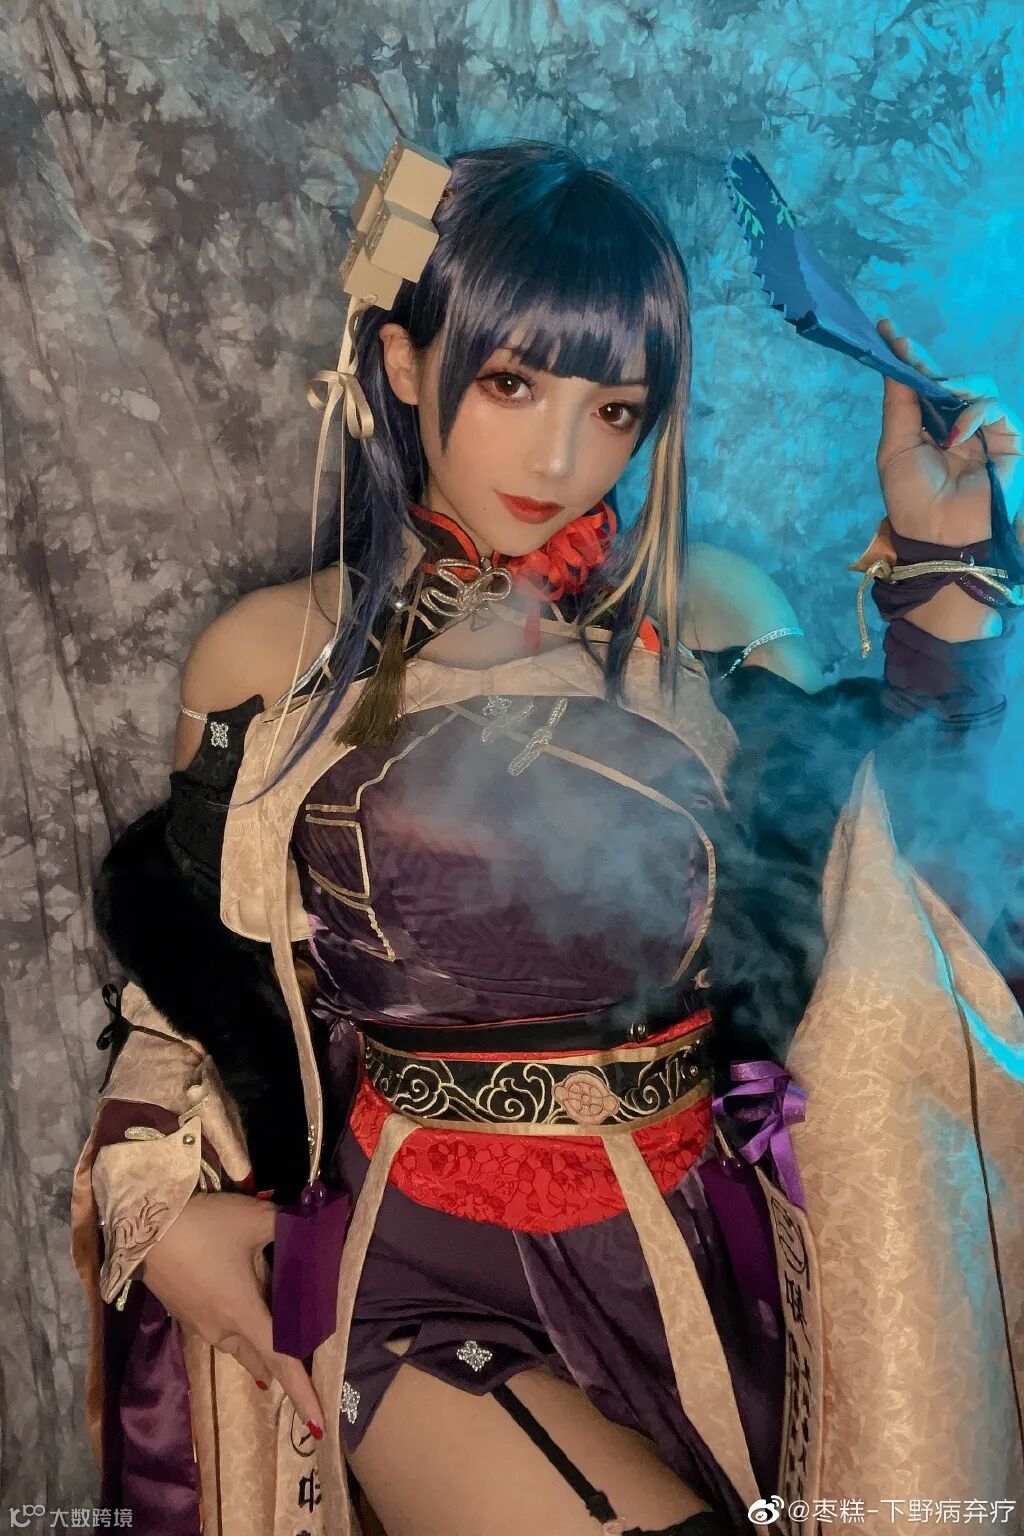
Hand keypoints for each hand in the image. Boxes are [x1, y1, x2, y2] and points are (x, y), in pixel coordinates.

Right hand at [140, 1191, 324, 1435]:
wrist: (143, 1225)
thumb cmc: (204, 1226)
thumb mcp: (255, 1220)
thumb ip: (291, 1228)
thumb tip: (313, 1230)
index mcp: (242, 1314)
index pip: (281, 1361)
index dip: (302, 1392)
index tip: (319, 1426)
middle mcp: (221, 1329)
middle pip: (260, 1357)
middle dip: (282, 1367)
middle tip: (306, 1367)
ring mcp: (199, 1323)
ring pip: (238, 1345)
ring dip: (259, 1346)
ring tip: (278, 1339)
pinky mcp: (184, 1311)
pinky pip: (221, 1330)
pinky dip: (240, 1328)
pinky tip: (244, 1306)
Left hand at [874, 316, 1023, 546]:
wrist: (940, 535)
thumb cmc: (914, 499)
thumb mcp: (895, 448)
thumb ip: (898, 405)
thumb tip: (894, 364)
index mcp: (928, 428)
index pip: (921, 384)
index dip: (908, 356)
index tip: (885, 328)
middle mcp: (957, 425)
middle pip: (949, 379)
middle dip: (926, 364)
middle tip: (904, 350)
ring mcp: (984, 431)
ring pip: (978, 385)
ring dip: (955, 387)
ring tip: (941, 398)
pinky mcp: (1009, 440)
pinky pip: (996, 407)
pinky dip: (976, 413)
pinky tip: (958, 435)